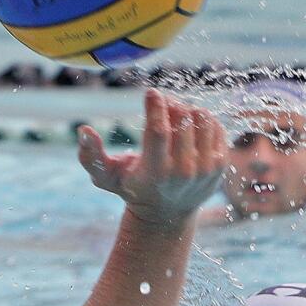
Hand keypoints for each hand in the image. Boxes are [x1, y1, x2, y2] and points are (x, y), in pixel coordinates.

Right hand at [78, 89, 226, 229]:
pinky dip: (201, 119)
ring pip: (202, 119)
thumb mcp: (105, 176)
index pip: (159, 131)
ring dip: (186, 110)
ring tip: (174, 116)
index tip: (151, 92)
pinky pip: (215, 126)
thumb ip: (90, 155)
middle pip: (182, 120)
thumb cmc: (131, 188)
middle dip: (170, 105)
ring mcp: (206, 168)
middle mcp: (184, 172)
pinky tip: (189, 126)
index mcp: (156, 173)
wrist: (166, 213)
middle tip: (162, 104)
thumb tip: (83, 129)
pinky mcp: (221, 164)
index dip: (155, 107)